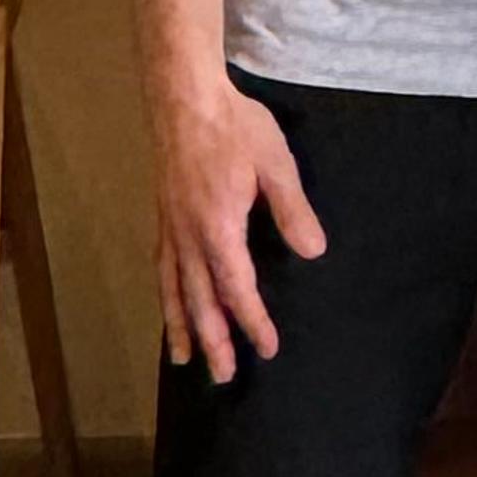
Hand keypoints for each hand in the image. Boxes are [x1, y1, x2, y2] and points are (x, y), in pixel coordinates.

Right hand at [154, 70, 325, 382]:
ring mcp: (171, 227)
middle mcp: (189, 237)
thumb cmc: (235, 127)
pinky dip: (165, 294)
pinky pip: (163, 267)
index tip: (267, 348)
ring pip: (174, 289)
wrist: (185, 98)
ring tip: (184, 359)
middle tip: (222, 377)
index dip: (252, 321)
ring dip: (182, 326)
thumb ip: (292, 211)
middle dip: (213, 341)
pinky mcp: (164, 215)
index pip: (237, 289)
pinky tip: (169, 303)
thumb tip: (313, 253)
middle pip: (200, 301)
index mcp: (218, 229)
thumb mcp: (276, 164)